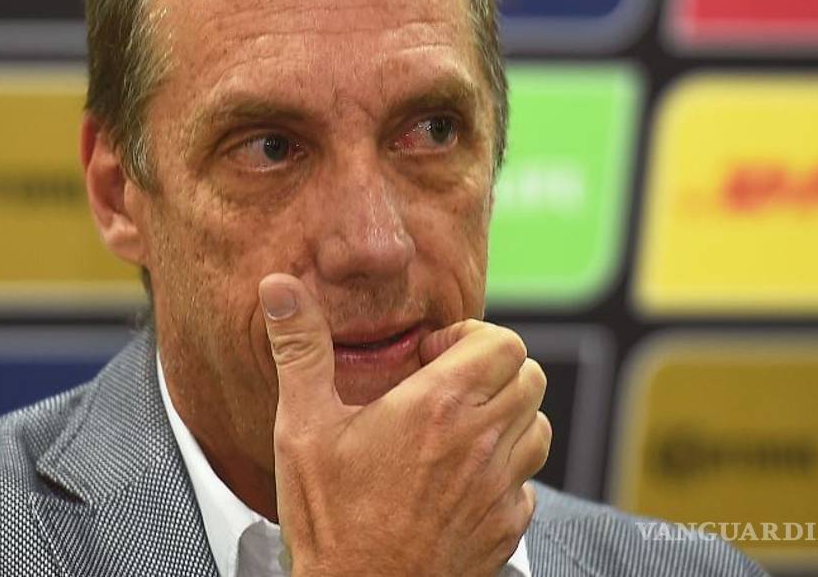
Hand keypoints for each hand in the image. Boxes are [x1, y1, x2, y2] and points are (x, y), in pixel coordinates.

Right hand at [259, 273, 550, 576]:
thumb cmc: (329, 521)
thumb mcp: (302, 428)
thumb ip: (300, 349)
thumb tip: (281, 288)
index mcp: (438, 407)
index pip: (503, 342)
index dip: (470, 339)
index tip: (430, 358)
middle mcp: (481, 444)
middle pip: (528, 376)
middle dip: (491, 371)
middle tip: (443, 387)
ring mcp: (500, 489)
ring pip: (537, 427)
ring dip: (505, 418)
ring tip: (456, 430)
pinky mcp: (506, 528)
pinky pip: (528, 483)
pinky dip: (505, 473)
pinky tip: (460, 481)